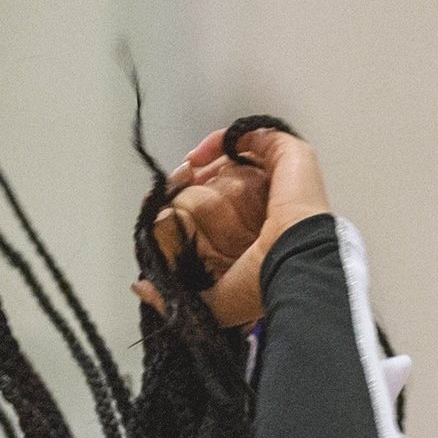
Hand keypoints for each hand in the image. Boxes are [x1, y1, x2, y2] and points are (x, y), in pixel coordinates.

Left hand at [136, 126, 330, 329]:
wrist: (295, 261)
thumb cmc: (264, 281)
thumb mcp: (214, 301)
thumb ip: (175, 297)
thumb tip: (142, 288)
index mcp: (259, 239)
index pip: (221, 215)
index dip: (191, 207)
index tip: (165, 207)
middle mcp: (269, 208)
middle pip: (227, 185)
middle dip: (196, 185)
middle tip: (175, 188)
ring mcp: (279, 180)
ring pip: (236, 162)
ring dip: (206, 165)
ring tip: (184, 173)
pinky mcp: (288, 155)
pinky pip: (251, 136)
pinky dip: (222, 140)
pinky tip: (198, 157)